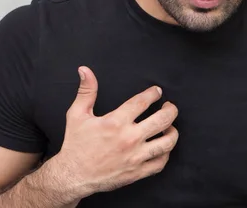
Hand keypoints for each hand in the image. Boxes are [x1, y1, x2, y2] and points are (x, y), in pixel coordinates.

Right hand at [52, 66, 178, 197]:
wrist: (73, 175)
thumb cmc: (76, 144)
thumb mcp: (77, 114)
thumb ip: (86, 90)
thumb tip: (85, 71)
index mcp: (116, 122)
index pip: (142, 102)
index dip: (153, 94)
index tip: (157, 91)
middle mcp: (129, 138)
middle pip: (162, 120)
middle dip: (170, 110)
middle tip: (170, 106)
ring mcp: (135, 156)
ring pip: (166, 142)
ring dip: (173, 132)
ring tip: (171, 127)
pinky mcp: (137, 172)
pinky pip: (160, 163)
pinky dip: (166, 154)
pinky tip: (163, 147)